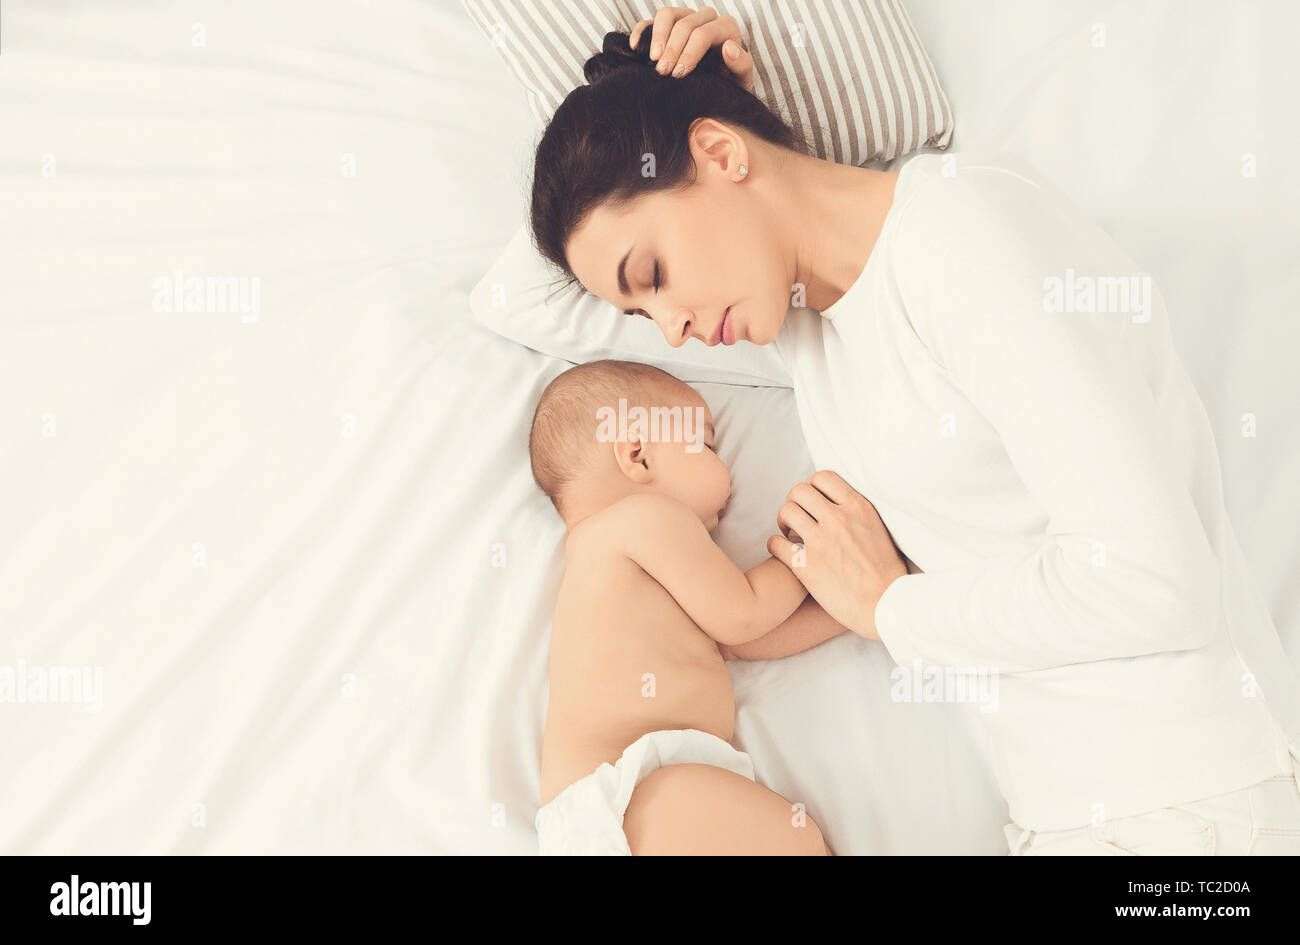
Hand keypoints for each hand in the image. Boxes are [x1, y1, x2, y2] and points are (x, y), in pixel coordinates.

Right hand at [629, 7, 755, 90]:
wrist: (717, 88)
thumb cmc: (729, 85)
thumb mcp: (741, 81)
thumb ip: (741, 65)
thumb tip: (729, 48)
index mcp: (726, 27)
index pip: (703, 34)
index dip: (688, 54)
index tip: (678, 75)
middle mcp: (706, 17)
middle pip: (684, 25)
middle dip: (671, 50)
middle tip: (662, 73)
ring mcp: (686, 17)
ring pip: (667, 14)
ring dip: (657, 37)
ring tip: (653, 60)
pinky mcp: (668, 24)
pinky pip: (652, 19)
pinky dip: (642, 30)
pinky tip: (636, 47)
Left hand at [767, 471, 907, 640]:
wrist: (887, 605)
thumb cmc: (887, 573)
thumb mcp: (879, 529)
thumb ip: (858, 513)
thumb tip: (841, 505)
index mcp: (858, 508)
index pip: (823, 477)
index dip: (812, 487)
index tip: (813, 503)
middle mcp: (838, 519)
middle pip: (798, 491)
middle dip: (794, 502)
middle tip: (797, 520)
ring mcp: (821, 542)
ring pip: (786, 512)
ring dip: (784, 522)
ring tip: (791, 535)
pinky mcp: (806, 566)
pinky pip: (775, 544)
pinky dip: (775, 546)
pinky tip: (783, 553)